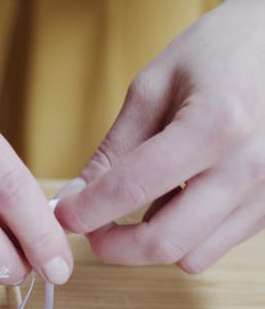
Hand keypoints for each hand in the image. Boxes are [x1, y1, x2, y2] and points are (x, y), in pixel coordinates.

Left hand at [57, 0, 264, 272]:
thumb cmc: (218, 52)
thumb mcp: (155, 87)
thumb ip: (115, 149)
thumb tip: (75, 198)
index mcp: (214, 126)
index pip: (133, 188)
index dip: (87, 210)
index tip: (62, 214)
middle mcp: (249, 167)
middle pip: (165, 242)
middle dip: (114, 247)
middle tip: (91, 229)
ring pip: (191, 256)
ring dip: (153, 243)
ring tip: (140, 207)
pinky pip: (216, 245)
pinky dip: (187, 235)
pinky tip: (178, 200)